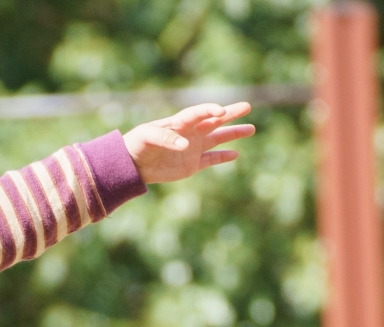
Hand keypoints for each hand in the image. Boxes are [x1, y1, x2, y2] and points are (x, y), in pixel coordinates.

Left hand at [126, 102, 254, 184]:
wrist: (133, 164)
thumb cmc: (138, 144)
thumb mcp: (147, 136)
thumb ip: (166, 138)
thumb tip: (185, 145)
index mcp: (179, 122)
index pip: (198, 113)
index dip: (210, 110)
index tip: (221, 111)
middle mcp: (190, 133)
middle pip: (214, 121)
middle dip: (230, 114)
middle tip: (247, 106)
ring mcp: (193, 148)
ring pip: (218, 139)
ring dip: (233, 134)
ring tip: (251, 128)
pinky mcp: (192, 164)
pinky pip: (211, 159)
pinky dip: (223, 157)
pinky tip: (235, 154)